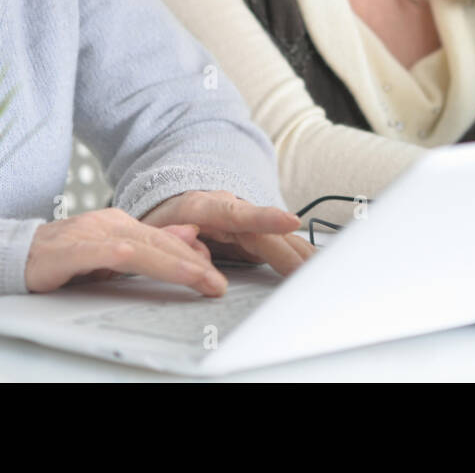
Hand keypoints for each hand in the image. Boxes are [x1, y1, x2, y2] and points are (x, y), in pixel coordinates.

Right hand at [25, 207, 226, 295]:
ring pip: (143, 246)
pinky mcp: (73, 248)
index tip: (217, 276)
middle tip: (219, 284)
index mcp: (121, 225)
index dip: (195, 257)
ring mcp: (92, 232)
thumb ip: (147, 247)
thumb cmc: (59, 259)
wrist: (10, 256)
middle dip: (195, 263)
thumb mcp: (110, 256)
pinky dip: (135, 258)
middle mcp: (110, 223)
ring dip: (176, 263)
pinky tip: (153, 265)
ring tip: (202, 280)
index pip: (166, 240)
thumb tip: (190, 235)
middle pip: (161, 242)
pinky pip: (110, 252)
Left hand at [142, 190, 314, 276]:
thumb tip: (196, 253)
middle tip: (312, 270)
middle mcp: (229, 208)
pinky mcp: (252, 231)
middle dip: (290, 250)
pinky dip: (295, 254)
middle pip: (264, 232)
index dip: (264, 217)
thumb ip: (172, 241)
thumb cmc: (161, 221)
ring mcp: (244, 218)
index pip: (236, 212)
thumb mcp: (153, 232)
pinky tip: (311, 264)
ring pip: (275, 236)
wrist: (168, 205)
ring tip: (322, 269)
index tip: (289, 221)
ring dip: (298, 253)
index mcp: (202, 206)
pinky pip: (277, 242)